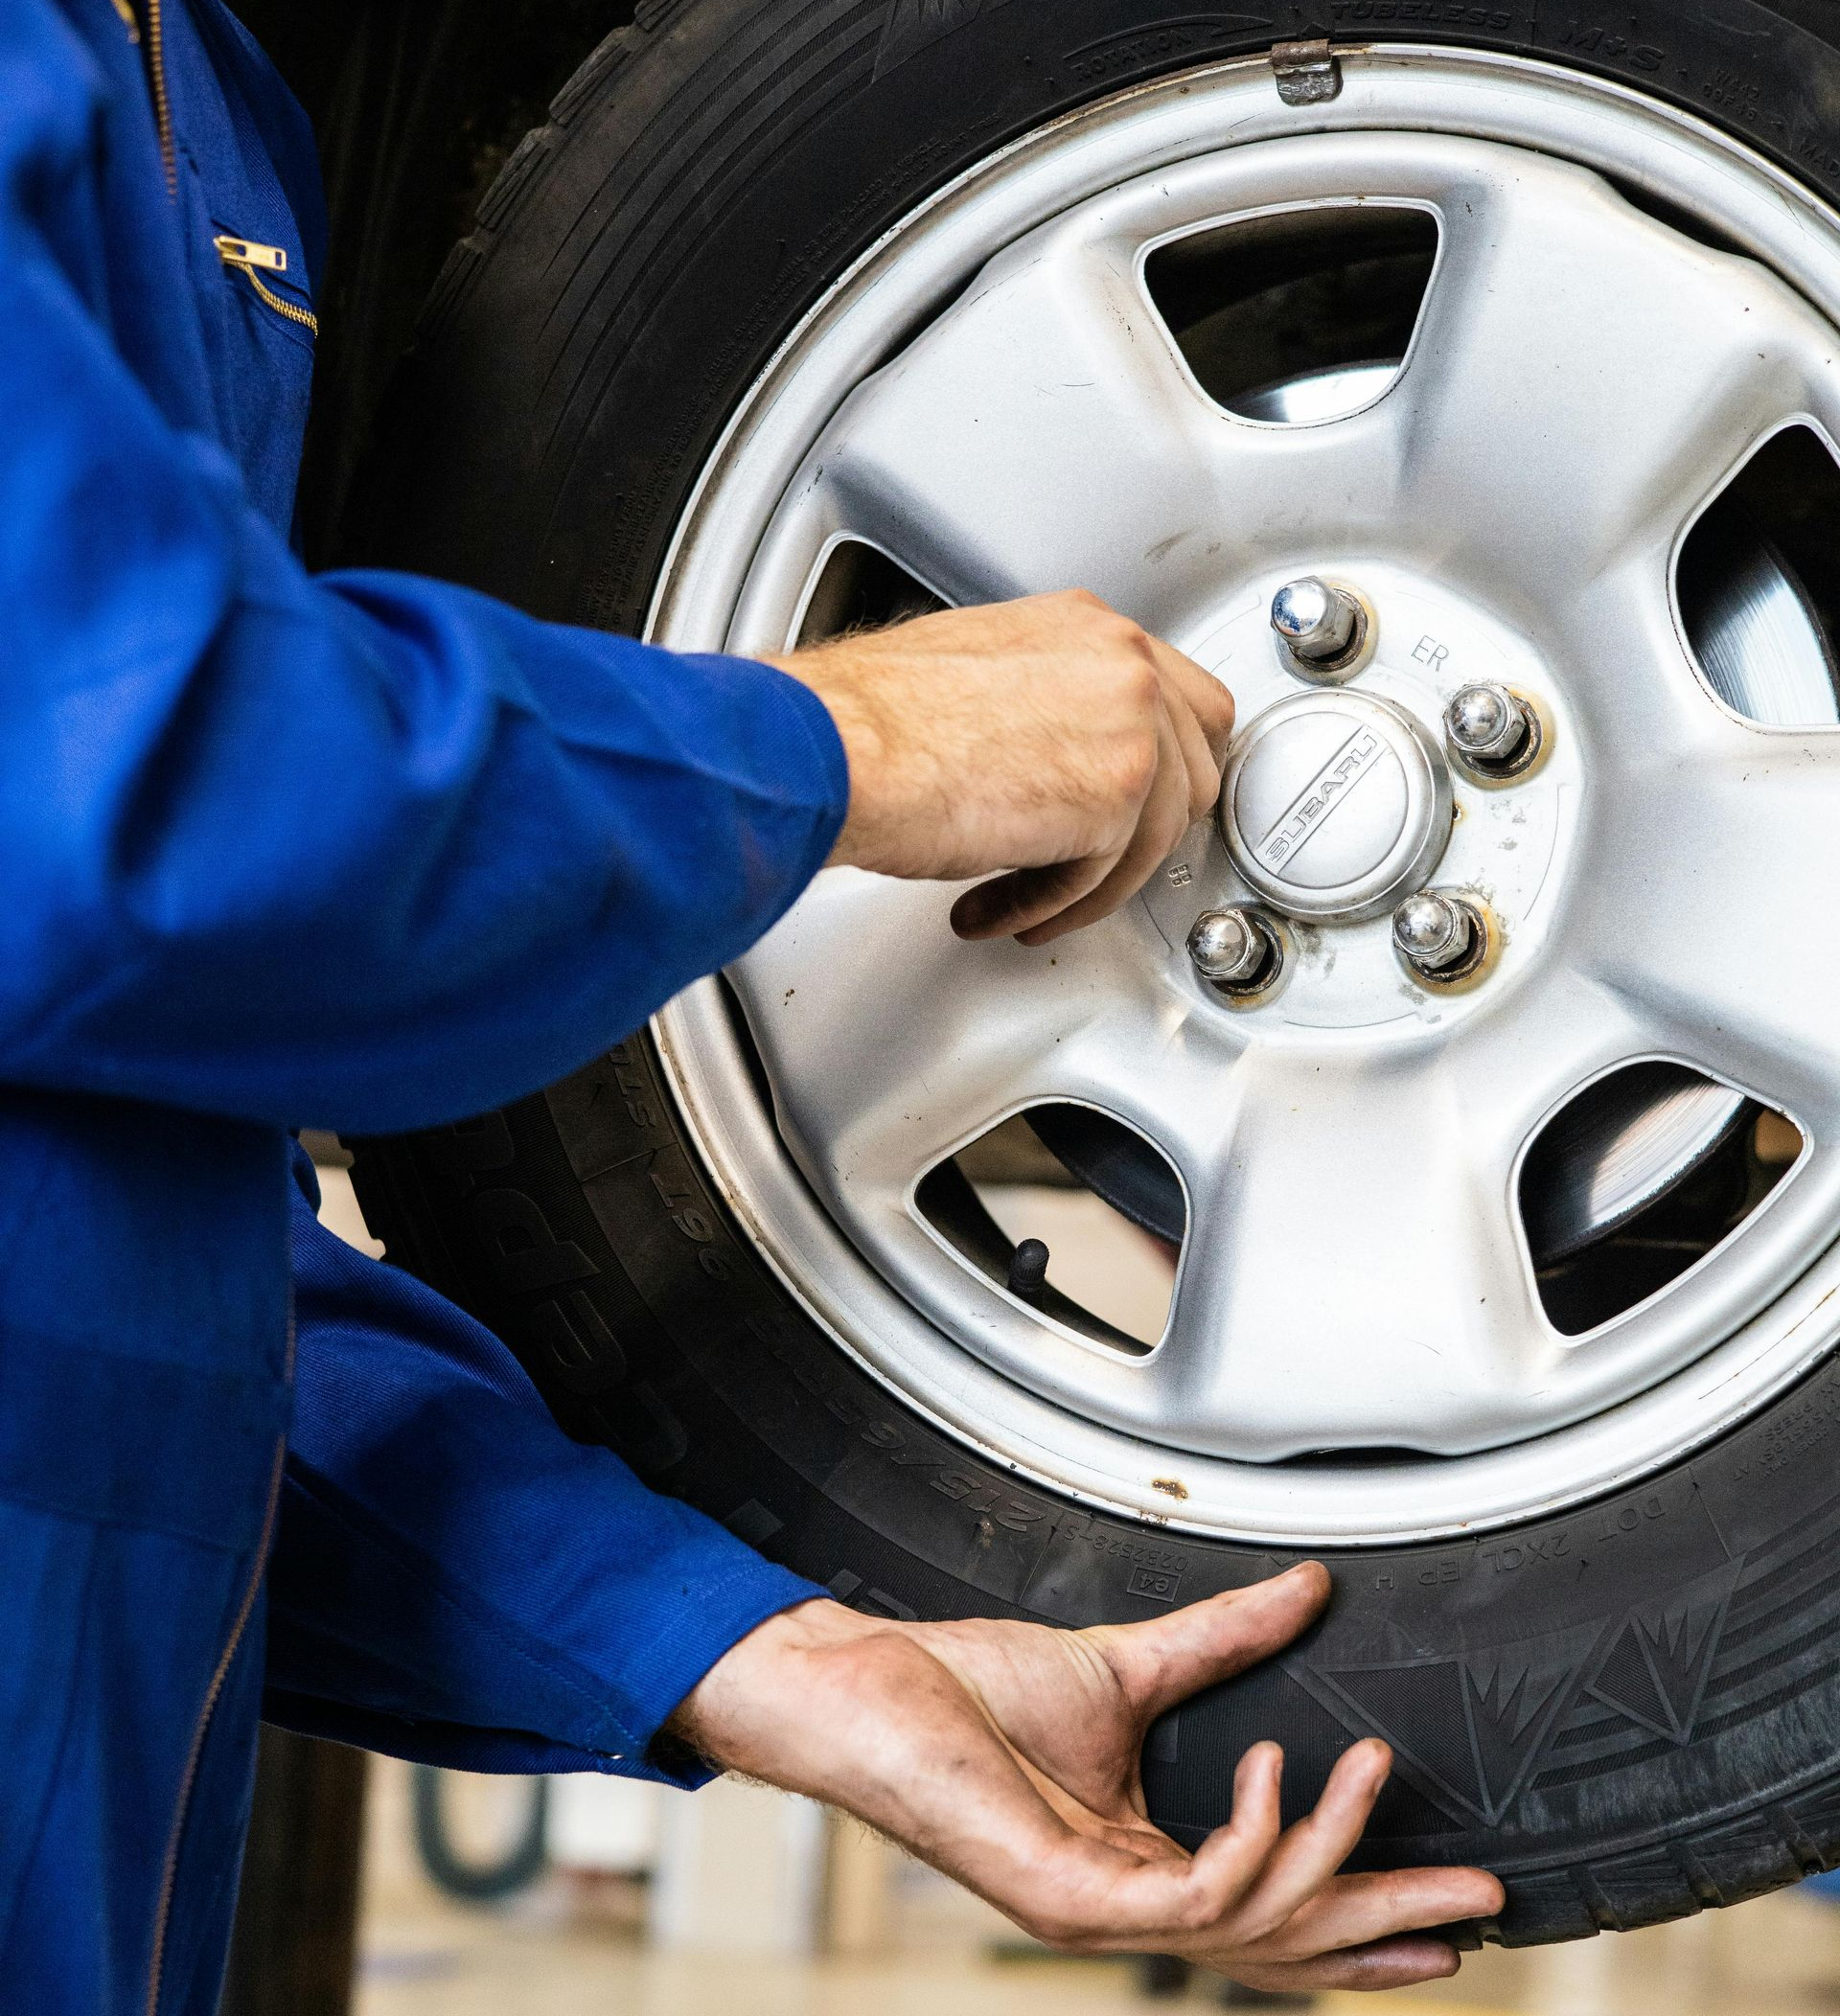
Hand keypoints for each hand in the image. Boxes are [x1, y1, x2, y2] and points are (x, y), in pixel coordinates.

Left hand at [669, 1562, 1502, 1989]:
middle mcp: (1129, 1903)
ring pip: (1253, 1922)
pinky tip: (1272, 1777)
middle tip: (1483, 1902)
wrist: (875, 1688)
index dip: (1365, 1920)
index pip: (1276, 1910)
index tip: (1450, 1920)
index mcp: (1145, 1861)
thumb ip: (1221, 1640)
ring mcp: (1099, 1909)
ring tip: (1374, 1770)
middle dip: (1391, 1926)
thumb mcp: (1127, 1665)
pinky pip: (1189, 1896)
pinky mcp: (1069, 1893)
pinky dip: (1247, 1841)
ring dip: (1331, 1851)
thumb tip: (1304, 1590)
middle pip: (1290, 1945)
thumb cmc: (970, 1688)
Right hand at [766, 589, 1233, 943]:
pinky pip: (1108, 874)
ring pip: (1159, 831)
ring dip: (1093, 881)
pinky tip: (1007, 906)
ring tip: (1028, 900)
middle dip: (1149, 828)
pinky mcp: (1117, 795)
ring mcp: (1131, 725)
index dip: (1166, 763)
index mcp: (1087, 626)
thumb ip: (1042, 704)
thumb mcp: (977, 676)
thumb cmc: (871, 720)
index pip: (1182, 697)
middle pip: (1197, 764)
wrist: (838, 749)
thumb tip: (1055, 754)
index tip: (1139, 802)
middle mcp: (1121, 663)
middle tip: (1100, 862)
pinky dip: (1056, 904)